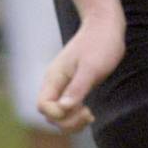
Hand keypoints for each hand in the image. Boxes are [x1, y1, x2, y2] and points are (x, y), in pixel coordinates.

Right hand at [36, 8, 124, 131]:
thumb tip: (64, 108)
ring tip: (90, 115)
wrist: (105, 26)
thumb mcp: (91, 67)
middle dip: (67, 121)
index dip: (57, 114)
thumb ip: (77, 88)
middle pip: (49, 114)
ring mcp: (63, 85)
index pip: (43, 105)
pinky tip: (89, 113)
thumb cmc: (100, 44)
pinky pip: (67, 109)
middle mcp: (55, 83)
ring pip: (58, 114)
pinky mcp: (73, 87)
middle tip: (89, 114)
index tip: (80, 108)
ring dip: (72, 121)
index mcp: (54, 77)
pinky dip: (76, 116)